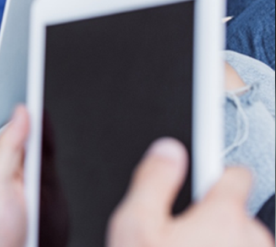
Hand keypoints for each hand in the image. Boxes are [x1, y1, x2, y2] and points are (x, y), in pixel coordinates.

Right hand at [108, 138, 272, 246]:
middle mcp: (252, 240)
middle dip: (212, 218)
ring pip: (241, 240)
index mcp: (223, 217)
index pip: (236, 173)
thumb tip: (167, 149)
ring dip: (219, 244)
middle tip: (178, 236)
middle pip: (236, 211)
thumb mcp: (134, 227)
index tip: (199, 179)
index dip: (212, 173)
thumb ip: (152, 180)